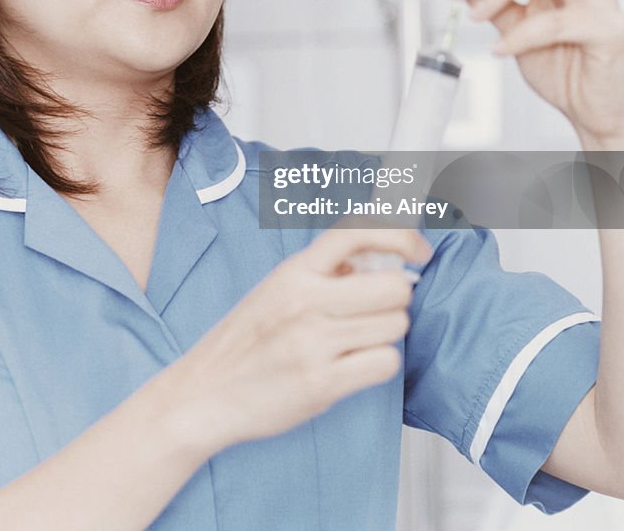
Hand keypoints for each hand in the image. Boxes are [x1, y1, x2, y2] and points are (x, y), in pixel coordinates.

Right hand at [166, 227, 430, 452]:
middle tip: (376, 309)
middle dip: (396, 300)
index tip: (418, 250)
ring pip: (395, 325)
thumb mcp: (278, 289)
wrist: (205, 391)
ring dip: (386, 334)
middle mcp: (306, 301)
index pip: (356, 233)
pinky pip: (384, 363)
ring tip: (355, 340)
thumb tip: (383, 258)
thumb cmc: (245, 341)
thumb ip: (325, 273)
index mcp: (295, 271)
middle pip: (394, 287)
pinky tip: (353, 365)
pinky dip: (378, 364)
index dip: (399, 236)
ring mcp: (314, 342)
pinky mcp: (322, 383)